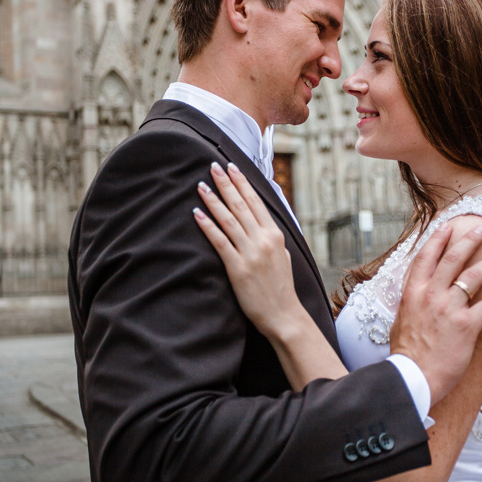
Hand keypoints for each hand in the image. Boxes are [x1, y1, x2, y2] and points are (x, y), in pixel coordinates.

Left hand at [193, 162, 298, 335]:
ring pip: (228, 220)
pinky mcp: (238, 268)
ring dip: (213, 200)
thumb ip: (273, 237)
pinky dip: (208, 225)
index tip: (232, 167)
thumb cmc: (281, 287)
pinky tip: (197, 213)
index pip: (256, 202)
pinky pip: (219, 242)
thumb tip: (263, 223)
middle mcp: (263, 240)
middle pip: (241, 205)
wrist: (283, 314)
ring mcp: (250, 253)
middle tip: (213, 166)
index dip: (242, 183)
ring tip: (201, 186)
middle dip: (226, 183)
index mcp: (275, 234)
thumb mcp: (284, 256)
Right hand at [390, 223, 481, 404]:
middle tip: (481, 230)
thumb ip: (412, 304)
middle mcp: (431, 295)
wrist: (412, 377)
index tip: (448, 227)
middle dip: (468, 241)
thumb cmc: (406, 354)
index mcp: (413, 293)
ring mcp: (449, 308)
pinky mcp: (466, 325)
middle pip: (453, 259)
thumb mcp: (401, 321)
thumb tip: (416, 296)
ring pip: (472, 277)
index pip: (426, 258)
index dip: (438, 239)